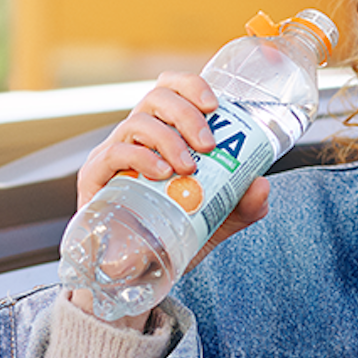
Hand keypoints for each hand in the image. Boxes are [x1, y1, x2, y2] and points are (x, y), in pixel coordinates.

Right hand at [70, 72, 270, 326]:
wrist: (140, 271)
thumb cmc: (176, 230)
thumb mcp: (220, 217)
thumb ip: (245, 204)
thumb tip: (261, 185)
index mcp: (165, 130)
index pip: (172, 88)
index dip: (191, 86)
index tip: (215, 105)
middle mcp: (138, 135)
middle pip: (156, 97)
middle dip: (186, 114)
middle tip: (208, 144)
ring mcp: (114, 152)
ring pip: (136, 122)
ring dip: (167, 139)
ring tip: (187, 168)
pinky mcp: (95, 176)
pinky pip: (114, 152)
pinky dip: (139, 157)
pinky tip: (160, 173)